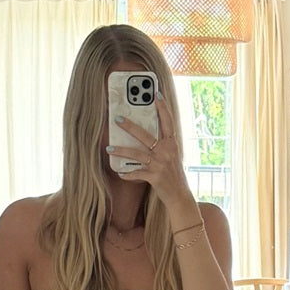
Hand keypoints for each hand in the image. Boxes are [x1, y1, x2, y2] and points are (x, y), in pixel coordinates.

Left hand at [107, 92, 195, 209]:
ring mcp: (160, 164)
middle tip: (118, 118)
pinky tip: (119, 172)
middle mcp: (166, 152)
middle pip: (145, 135)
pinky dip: (127, 174)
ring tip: (109, 148)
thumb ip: (163, 145)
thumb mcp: (172, 157)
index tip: (156, 93)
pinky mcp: (154, 177)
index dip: (162, 107)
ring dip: (121, 150)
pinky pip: (136, 173)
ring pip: (136, 153)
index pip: (168, 121)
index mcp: (172, 144)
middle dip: (130, 126)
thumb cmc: (174, 176)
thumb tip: (148, 136)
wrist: (180, 196)